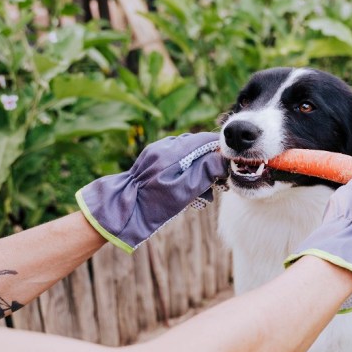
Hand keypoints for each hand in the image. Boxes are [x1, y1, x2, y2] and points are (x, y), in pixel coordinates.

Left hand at [76, 132, 226, 252]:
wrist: (123, 212)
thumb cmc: (154, 205)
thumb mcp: (184, 191)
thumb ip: (205, 172)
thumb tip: (223, 159)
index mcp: (172, 151)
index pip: (205, 140)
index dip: (220, 152)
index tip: (228, 167)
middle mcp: (164, 146)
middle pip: (197, 147)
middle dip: (210, 163)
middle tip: (218, 183)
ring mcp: (156, 152)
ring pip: (187, 155)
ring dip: (198, 170)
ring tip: (203, 192)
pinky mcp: (151, 161)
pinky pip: (175, 161)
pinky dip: (185, 172)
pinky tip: (187, 190)